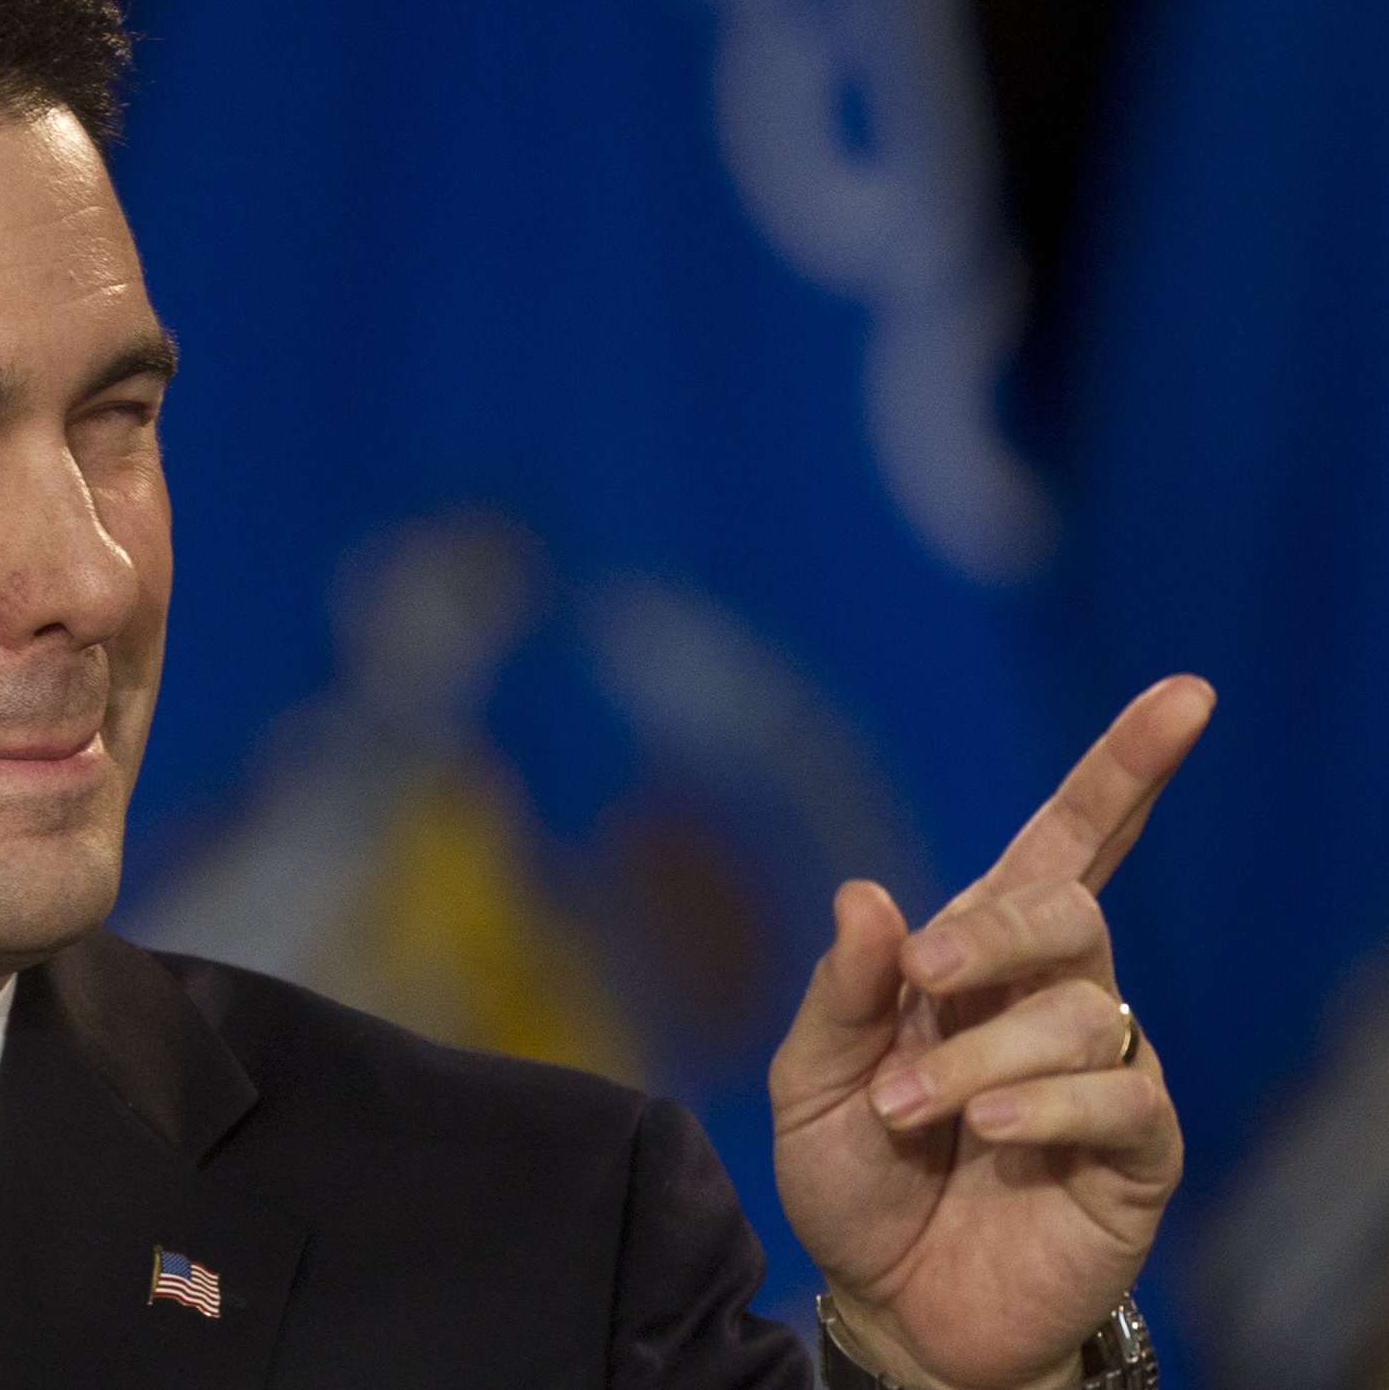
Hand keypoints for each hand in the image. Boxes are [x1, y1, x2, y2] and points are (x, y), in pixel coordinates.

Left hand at [771, 675, 1211, 1389]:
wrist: (890, 1304)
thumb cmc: (854, 1178)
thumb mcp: (812, 1080)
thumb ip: (842, 991)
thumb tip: (870, 895)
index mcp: (973, 958)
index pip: (1065, 843)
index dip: (1123, 769)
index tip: (1186, 695)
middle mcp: (1049, 998)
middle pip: (1069, 908)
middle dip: (996, 932)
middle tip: (922, 979)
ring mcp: (1099, 1071)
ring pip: (1081, 1011)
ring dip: (980, 1059)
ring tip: (909, 1113)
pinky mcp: (1133, 1152)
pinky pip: (1120, 1097)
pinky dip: (1044, 1105)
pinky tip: (991, 1134)